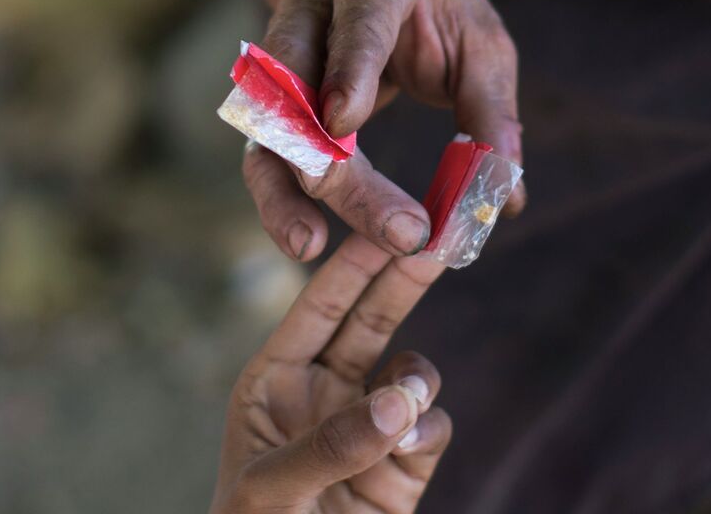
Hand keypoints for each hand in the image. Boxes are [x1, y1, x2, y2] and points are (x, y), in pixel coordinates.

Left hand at [211, 235, 453, 512]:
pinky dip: (426, 429)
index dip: (353, 264)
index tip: (387, 223)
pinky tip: (405, 453)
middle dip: (404, 280)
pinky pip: (431, 425)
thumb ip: (331, 444)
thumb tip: (398, 401)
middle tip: (439, 237)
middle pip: (371, 318)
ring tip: (401, 413)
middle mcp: (322, 394)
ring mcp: (366, 428)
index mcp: (273, 381)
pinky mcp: (403, 467)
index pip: (317, 308)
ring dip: (415, 381)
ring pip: (412, 373)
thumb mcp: (270, 491)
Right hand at [246, 0, 523, 259]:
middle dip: (337, 165)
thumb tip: (506, 199)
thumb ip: (490, 110)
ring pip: (268, 127)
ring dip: (285, 190)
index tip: (346, 123)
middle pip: (303, 90)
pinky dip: (280, 198)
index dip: (349, 69)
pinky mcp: (270, 97)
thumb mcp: (478, 41)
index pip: (358, 23)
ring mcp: (279, 52)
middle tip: (395, 227)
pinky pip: (266, 150)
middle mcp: (311, 12)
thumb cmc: (435, 4)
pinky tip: (301, 239)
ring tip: (308, 245)